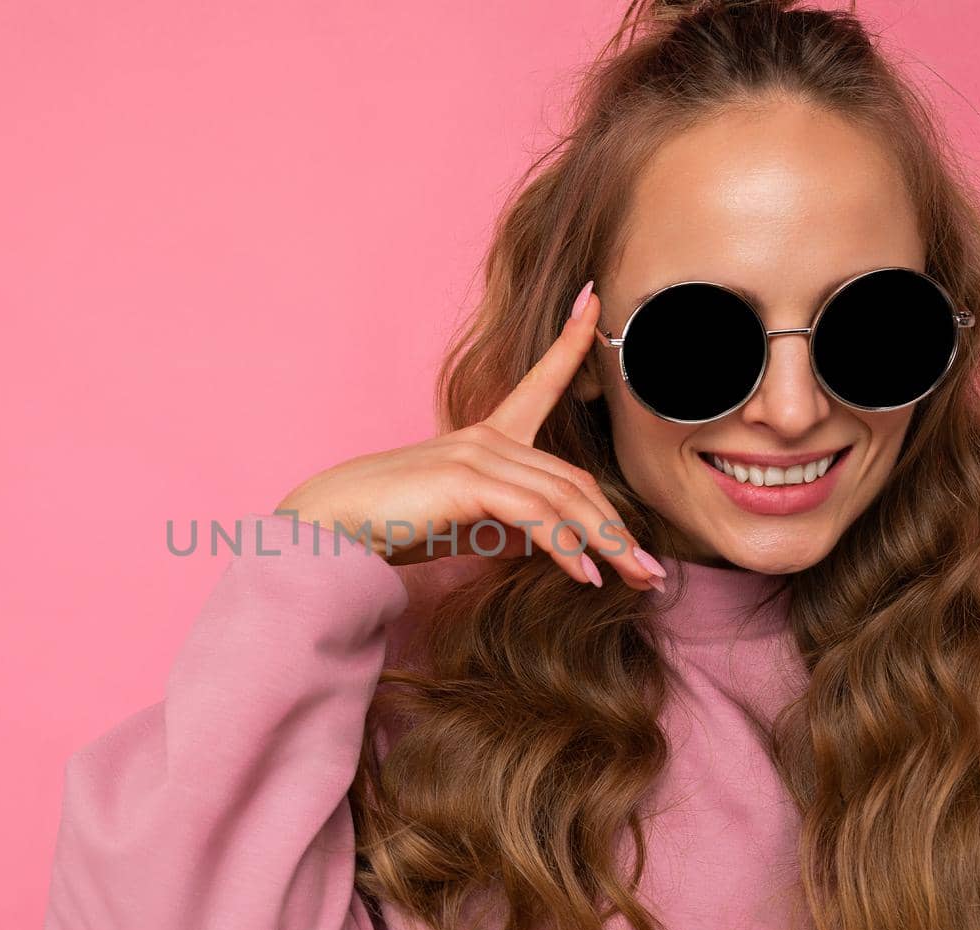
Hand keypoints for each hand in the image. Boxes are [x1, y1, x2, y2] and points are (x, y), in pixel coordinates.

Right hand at [273, 284, 665, 590]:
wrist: (329, 528)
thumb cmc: (386, 526)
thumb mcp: (461, 524)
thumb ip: (506, 525)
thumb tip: (549, 546)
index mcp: (485, 438)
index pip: (539, 382)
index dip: (570, 341)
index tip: (595, 300)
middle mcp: (487, 438)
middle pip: (573, 478)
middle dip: (616, 527)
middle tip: (650, 570)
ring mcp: (477, 455)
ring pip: (563, 498)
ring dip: (606, 545)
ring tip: (636, 579)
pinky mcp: (467, 482)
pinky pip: (536, 516)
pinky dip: (566, 549)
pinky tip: (586, 578)